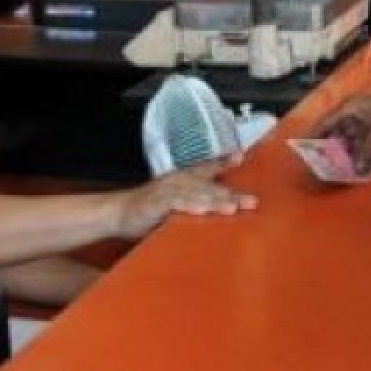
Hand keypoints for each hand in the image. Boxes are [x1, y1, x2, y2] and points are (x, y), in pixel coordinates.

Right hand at [116, 159, 257, 239]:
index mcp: (185, 179)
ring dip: (214, 201)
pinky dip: (189, 205)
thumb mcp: (177, 204)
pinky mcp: (156, 202)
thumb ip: (198, 203)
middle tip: (251, 201)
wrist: (120, 213)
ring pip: (195, 194)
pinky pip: (175, 203)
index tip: (241, 156)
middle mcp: (178, 181)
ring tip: (231, 208)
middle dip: (231, 194)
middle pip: (209, 186)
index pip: (207, 168)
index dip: (224, 162)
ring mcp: (167, 190)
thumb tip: (226, 208)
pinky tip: (201, 210)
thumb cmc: (151, 210)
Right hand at [313, 90, 370, 173]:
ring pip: (348, 138)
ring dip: (345, 152)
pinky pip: (360, 141)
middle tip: (322, 164)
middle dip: (330, 148)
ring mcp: (364, 120)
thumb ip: (366, 152)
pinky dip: (357, 151)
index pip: (325, 122)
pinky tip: (357, 163)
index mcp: (350, 107)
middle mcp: (353, 112)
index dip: (314, 136)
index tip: (304, 149)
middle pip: (335, 131)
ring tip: (338, 168)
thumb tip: (357, 171)